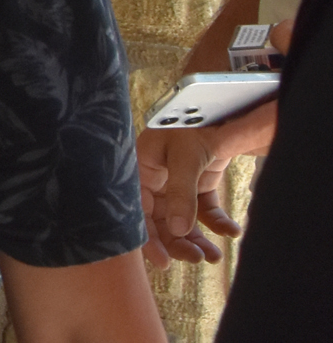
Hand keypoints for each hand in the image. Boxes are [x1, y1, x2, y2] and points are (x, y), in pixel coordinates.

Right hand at [137, 100, 275, 263]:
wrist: (223, 105)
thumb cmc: (193, 123)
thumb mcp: (186, 157)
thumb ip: (181, 194)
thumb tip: (178, 231)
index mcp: (140, 169)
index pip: (137, 210)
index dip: (147, 238)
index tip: (162, 262)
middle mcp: (154, 179)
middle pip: (159, 220)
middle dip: (177, 242)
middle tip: (196, 258)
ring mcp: (176, 182)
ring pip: (181, 220)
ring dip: (196, 239)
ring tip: (213, 255)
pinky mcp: (197, 183)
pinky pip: (203, 211)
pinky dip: (217, 223)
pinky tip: (231, 231)